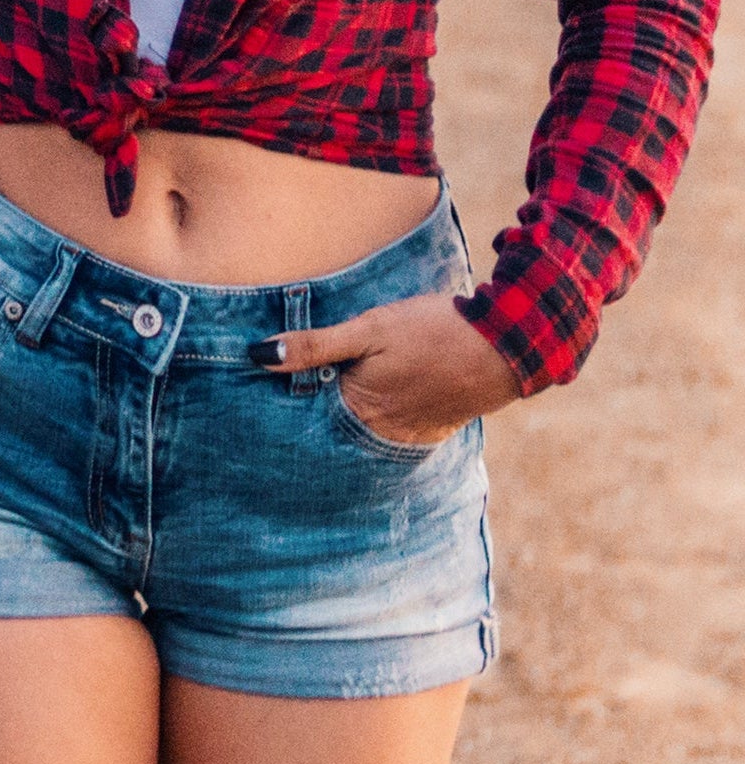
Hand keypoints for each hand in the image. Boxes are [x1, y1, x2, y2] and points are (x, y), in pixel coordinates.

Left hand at [255, 294, 520, 446]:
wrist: (507, 346)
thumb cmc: (434, 332)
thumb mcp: (368, 329)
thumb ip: (314, 346)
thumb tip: (256, 356)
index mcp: (358, 409)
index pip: (304, 415)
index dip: (283, 403)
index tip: (255, 396)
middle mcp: (379, 433)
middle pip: (331, 427)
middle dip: (310, 414)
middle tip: (276, 403)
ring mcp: (407, 435)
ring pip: (361, 430)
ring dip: (343, 417)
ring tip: (325, 400)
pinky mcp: (430, 430)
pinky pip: (390, 431)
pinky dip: (376, 419)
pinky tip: (370, 400)